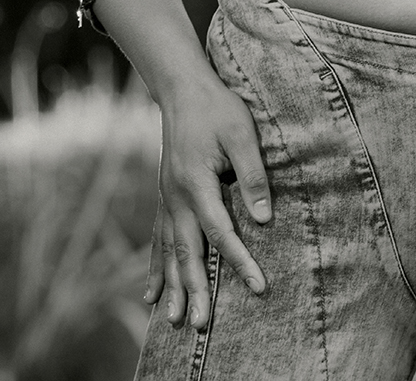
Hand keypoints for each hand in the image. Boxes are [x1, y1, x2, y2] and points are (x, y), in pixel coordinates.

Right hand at [143, 73, 272, 330]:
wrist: (183, 89)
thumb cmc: (218, 108)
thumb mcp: (242, 134)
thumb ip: (254, 175)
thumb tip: (264, 218)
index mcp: (197, 183)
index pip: (222, 232)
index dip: (241, 262)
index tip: (259, 287)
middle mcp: (176, 197)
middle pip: (188, 252)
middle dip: (195, 291)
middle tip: (201, 326)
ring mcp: (167, 199)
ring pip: (169, 252)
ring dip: (172, 288)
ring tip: (174, 322)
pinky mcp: (165, 196)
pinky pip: (158, 240)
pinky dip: (156, 268)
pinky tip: (151, 294)